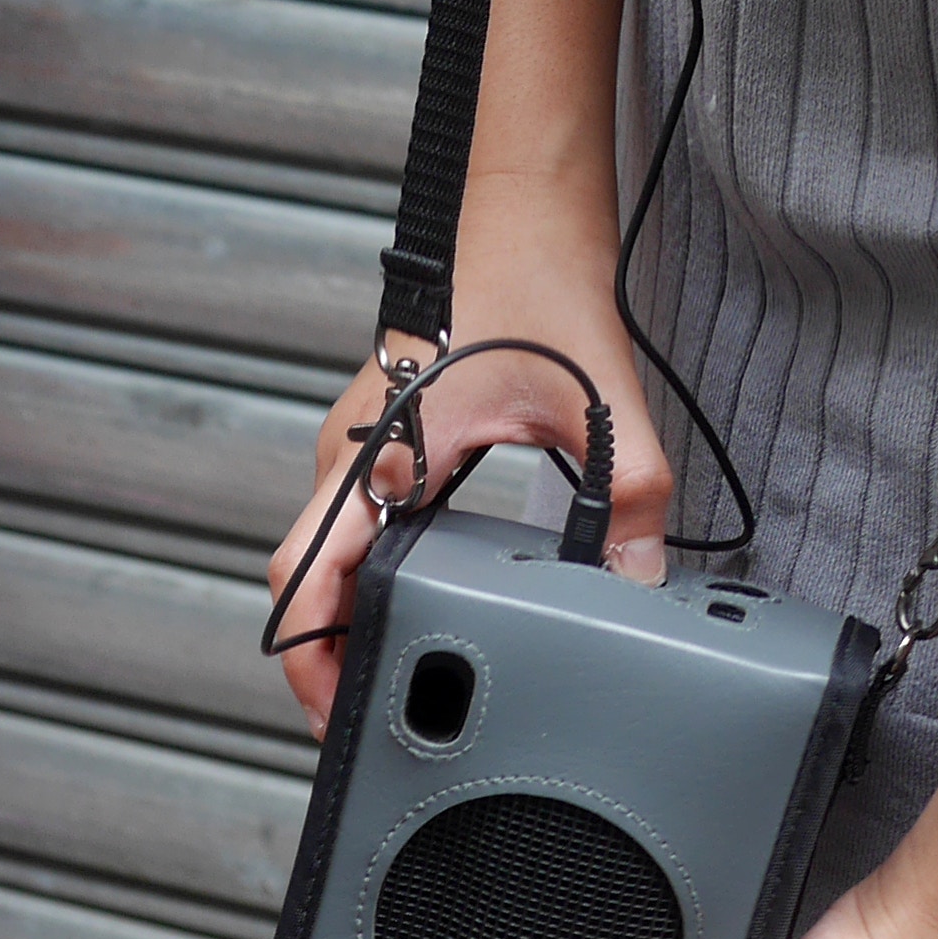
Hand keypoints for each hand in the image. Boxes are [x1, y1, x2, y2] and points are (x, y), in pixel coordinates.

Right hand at [266, 284, 671, 731]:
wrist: (520, 216)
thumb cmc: (537, 287)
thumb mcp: (596, 402)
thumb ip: (626, 498)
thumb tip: (636, 582)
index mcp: (383, 449)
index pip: (308, 576)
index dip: (312, 659)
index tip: (339, 715)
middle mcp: (350, 453)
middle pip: (301, 583)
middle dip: (324, 660)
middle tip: (369, 722)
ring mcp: (353, 447)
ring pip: (319, 557)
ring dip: (342, 619)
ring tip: (392, 677)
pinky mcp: (372, 442)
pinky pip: (345, 528)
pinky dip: (361, 580)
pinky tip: (410, 609)